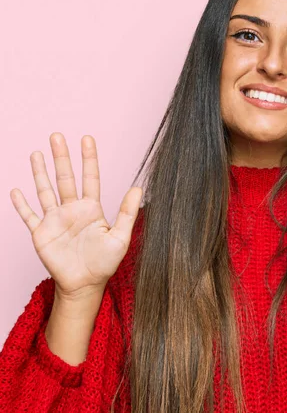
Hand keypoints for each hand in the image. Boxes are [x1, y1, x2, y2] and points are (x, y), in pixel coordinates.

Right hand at [10, 133, 142, 299]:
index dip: (88, 158)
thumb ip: (127, 213)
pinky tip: (16, 190)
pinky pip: (29, 216)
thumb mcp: (120, 237)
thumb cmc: (105, 262)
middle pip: (65, 178)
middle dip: (61, 157)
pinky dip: (21, 204)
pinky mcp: (41, 233)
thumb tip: (138, 187)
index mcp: (92, 208)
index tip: (86, 138)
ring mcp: (55, 220)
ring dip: (40, 173)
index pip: (90, 177)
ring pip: (45, 191)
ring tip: (37, 153)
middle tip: (57, 135)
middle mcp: (72, 210)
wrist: (85, 284)